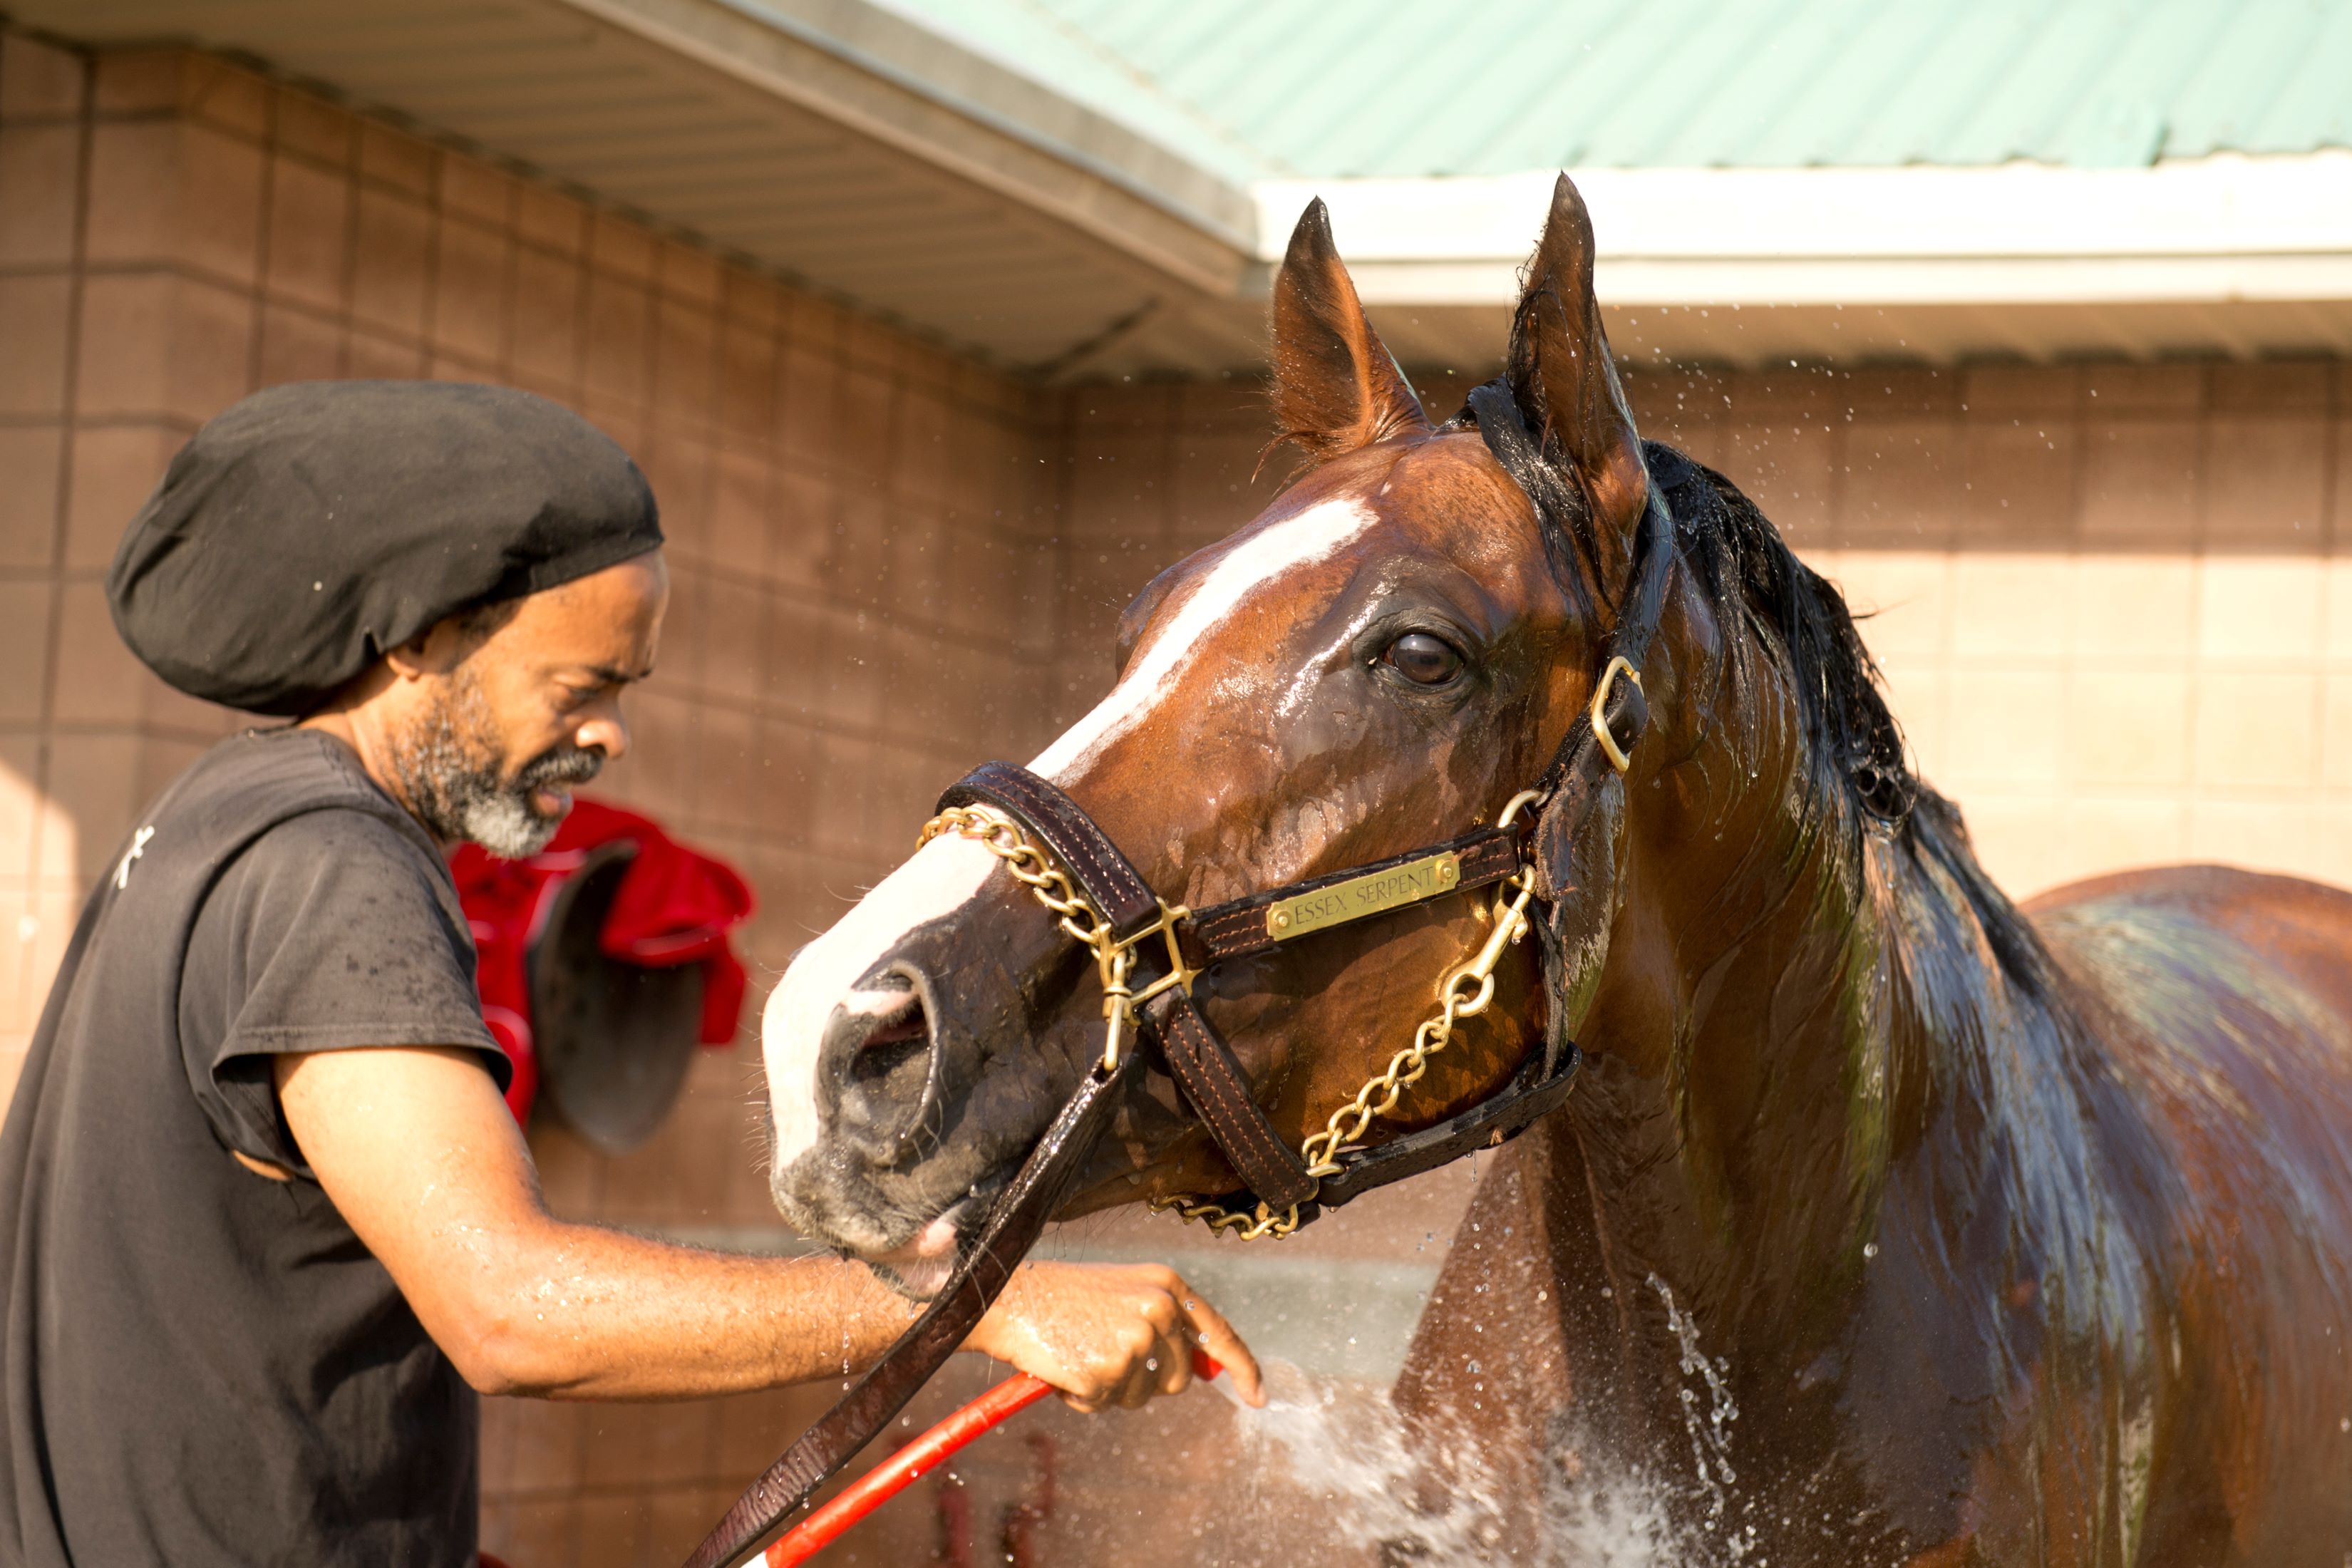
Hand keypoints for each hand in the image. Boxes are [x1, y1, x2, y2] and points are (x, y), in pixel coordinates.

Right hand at [963, 1261, 1264, 1411]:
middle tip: (1102, 1353)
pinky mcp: (1106, 1371)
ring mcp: (1134, 1342)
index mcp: (1167, 1285)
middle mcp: (1158, 1309)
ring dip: (1110, 1387)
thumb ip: (1167, 1324)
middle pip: (1179, 1379)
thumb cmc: (1065, 1297)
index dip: (1243, 1367)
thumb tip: (1207, 1370)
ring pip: (1141, 1396)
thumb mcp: (1126, 1294)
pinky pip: (1103, 1404)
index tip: (1259, 1396)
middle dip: (1146, 1381)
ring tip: (1079, 1352)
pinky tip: (1063, 1365)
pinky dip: (1082, 1396)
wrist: (1008, 1296)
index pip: (1219, 1333)